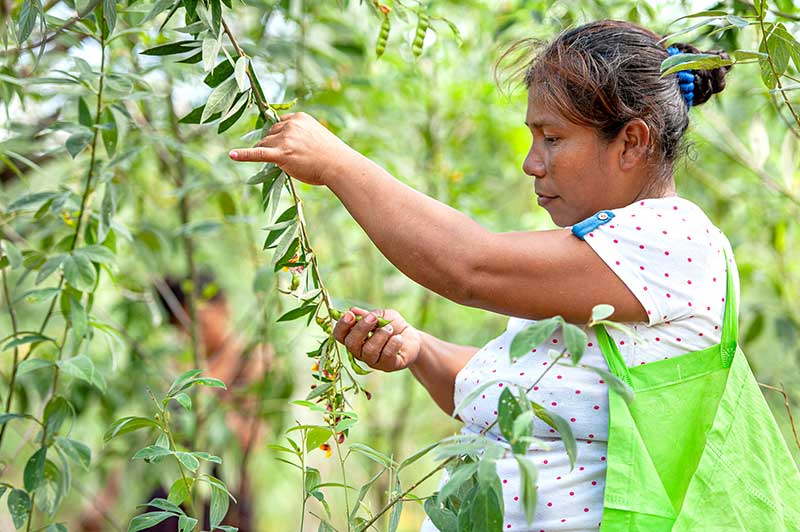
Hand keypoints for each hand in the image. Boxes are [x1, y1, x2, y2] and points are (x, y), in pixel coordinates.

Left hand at [228, 112, 356, 185]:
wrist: (339, 165)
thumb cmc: (331, 155)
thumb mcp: (316, 136)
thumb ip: (300, 134)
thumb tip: (286, 144)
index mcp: (299, 118)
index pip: (279, 123)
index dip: (281, 136)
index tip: (286, 144)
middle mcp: (290, 125)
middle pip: (270, 134)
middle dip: (275, 146)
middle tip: (293, 157)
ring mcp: (285, 139)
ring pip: (265, 145)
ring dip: (272, 154)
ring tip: (293, 163)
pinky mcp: (281, 155)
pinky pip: (258, 153)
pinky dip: (244, 155)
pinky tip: (232, 155)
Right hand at [333, 306, 422, 371]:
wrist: (412, 337)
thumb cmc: (393, 325)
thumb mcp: (381, 315)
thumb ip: (367, 315)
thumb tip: (352, 310)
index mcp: (355, 338)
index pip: (340, 336)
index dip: (342, 326)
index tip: (350, 314)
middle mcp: (360, 352)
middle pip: (352, 344)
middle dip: (361, 329)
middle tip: (373, 318)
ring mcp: (374, 361)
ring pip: (369, 351)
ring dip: (380, 336)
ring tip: (390, 328)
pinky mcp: (388, 366)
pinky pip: (386, 356)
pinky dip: (392, 344)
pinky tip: (398, 338)